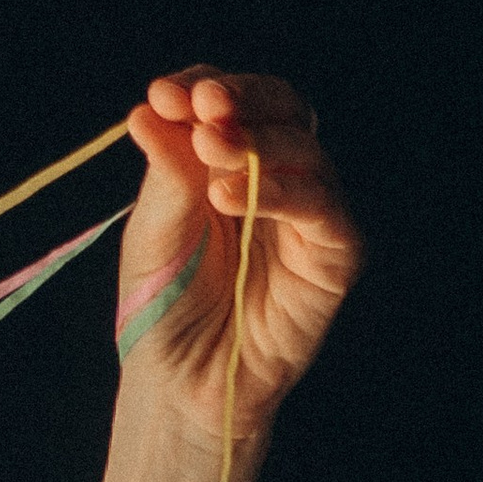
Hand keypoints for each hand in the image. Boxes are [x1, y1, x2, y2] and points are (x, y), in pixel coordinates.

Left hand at [121, 72, 361, 449]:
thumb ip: (164, 177)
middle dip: (239, 101)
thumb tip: (148, 112)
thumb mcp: (152, 238)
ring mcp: (309, 216)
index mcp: (230, 165)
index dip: (204, 88)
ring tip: (208, 147)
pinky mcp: (334, 256)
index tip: (165, 93)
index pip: (232, 102)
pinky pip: (321, 207)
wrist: (180, 394)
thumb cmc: (165, 316)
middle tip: (201, 105)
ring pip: (303, 149)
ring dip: (255, 141)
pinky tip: (228, 196)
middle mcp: (276, 180)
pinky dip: (280, 192)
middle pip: (279, 109)